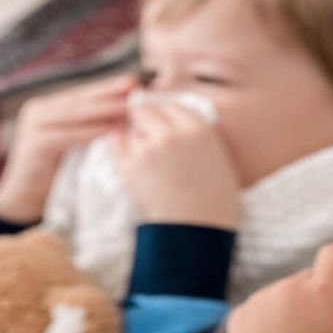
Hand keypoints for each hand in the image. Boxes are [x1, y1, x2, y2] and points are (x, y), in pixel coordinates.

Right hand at [0, 76, 133, 221]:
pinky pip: (66, 136)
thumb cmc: (57, 169)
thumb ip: (89, 126)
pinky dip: (89, 132)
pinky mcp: (33, 145)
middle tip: (132, 87)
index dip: (106, 87)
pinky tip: (109, 131)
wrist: (27, 196)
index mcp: (47, 107)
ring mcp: (32, 127)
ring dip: (103, 110)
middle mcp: (37, 111)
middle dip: (107, 93)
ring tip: (127, 107)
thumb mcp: (73, 142)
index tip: (132, 81)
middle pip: (79, 100)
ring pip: (73, 114)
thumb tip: (126, 111)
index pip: (81, 93)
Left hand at [111, 100, 241, 227]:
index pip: (173, 105)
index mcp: (198, 127)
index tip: (163, 123)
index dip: (166, 114)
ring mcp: (149, 147)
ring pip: (131, 130)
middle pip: (147, 112)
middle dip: (145, 121)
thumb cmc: (214, 197)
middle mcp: (173, 132)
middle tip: (148, 136)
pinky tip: (129, 158)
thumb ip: (196, 133)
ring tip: (148, 161)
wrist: (199, 226)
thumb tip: (173, 120)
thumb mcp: (217, 155)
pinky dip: (119, 147)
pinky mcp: (130, 164)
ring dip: (134, 139)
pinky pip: (115, 144)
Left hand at [224, 244, 332, 332]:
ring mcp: (261, 298)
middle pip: (309, 277)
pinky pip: (260, 308)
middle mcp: (290, 283)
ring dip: (293, 307)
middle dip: (318, 294)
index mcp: (323, 285)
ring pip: (284, 293)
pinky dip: (268, 320)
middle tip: (325, 328)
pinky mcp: (240, 315)